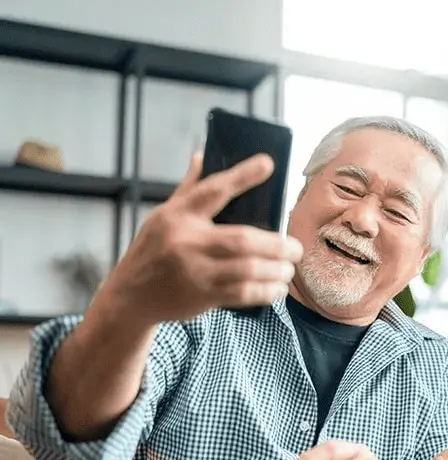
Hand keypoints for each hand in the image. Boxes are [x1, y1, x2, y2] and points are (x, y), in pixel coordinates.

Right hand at [100, 151, 302, 325]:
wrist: (130, 297)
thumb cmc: (152, 250)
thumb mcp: (162, 216)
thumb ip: (188, 189)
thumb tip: (202, 154)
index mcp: (177, 216)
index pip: (213, 189)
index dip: (242, 175)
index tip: (268, 164)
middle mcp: (186, 242)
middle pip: (243, 239)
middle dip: (278, 245)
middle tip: (296, 247)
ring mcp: (194, 271)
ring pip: (248, 269)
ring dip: (277, 270)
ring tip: (289, 269)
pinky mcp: (201, 296)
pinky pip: (242, 293)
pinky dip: (265, 291)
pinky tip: (277, 288)